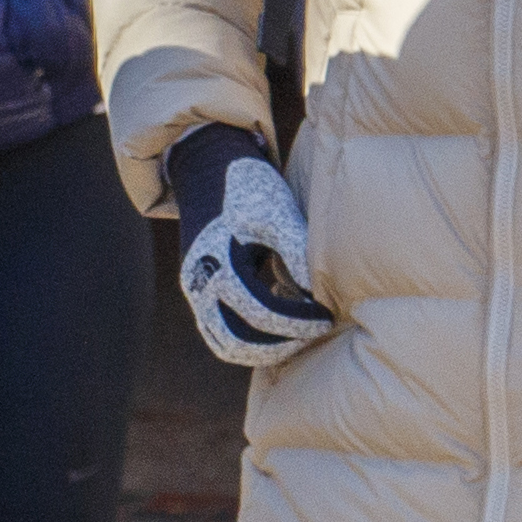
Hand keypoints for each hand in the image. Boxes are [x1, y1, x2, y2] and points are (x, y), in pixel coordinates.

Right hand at [171, 124, 332, 367]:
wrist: (209, 172)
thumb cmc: (250, 189)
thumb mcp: (278, 212)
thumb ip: (296, 252)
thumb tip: (315, 296)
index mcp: (218, 260)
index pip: (259, 310)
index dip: (297, 320)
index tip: (326, 317)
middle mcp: (200, 282)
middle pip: (237, 340)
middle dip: (280, 344)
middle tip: (314, 334)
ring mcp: (196, 292)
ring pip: (226, 345)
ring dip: (264, 350)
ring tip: (299, 337)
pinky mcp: (200, 295)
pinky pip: (221, 335)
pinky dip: (250, 341)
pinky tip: (280, 328)